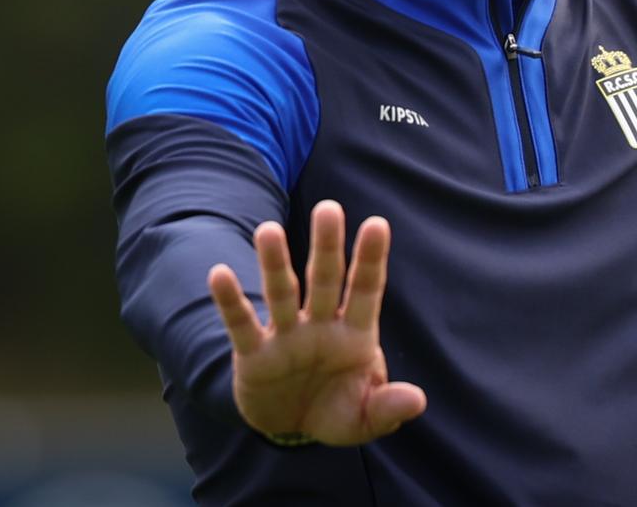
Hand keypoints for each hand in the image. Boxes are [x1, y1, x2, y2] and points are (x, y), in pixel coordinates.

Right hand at [207, 200, 426, 445]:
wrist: (291, 427)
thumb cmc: (337, 410)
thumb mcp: (366, 417)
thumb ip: (388, 407)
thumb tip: (417, 401)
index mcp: (356, 333)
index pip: (366, 289)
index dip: (371, 258)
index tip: (378, 223)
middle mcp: (321, 325)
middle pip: (325, 279)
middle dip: (327, 246)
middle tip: (328, 208)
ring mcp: (286, 336)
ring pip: (281, 293)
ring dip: (274, 263)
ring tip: (267, 230)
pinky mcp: (253, 356)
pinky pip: (242, 325)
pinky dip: (231, 301)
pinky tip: (219, 274)